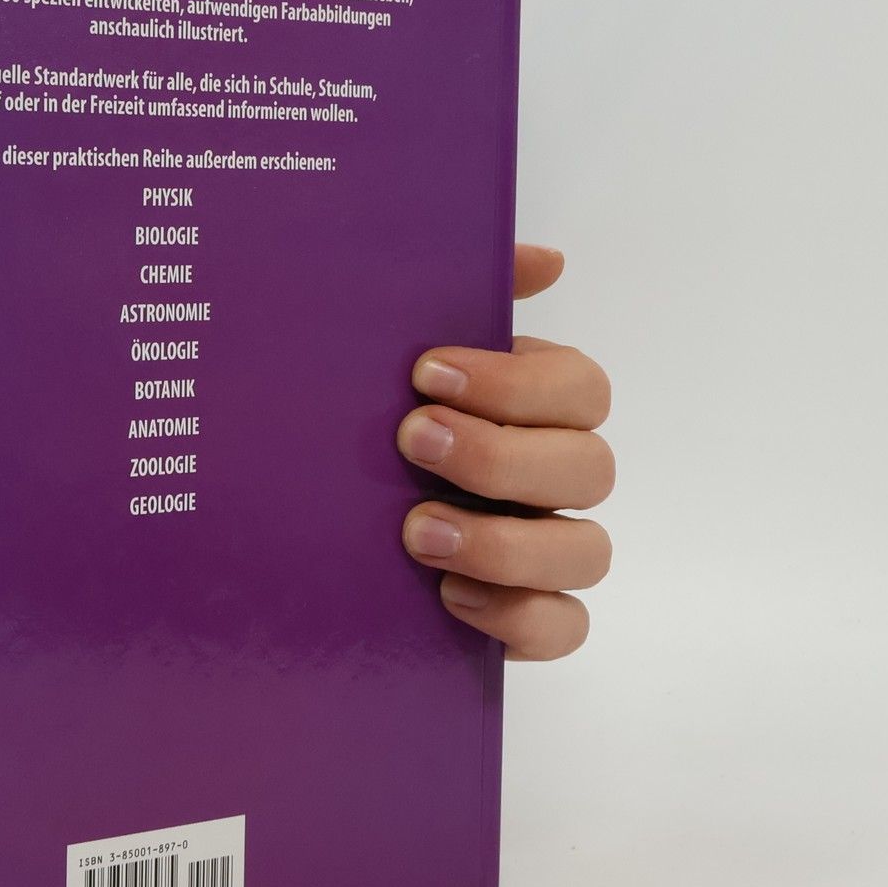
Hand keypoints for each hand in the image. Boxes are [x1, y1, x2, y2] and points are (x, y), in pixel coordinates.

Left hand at [396, 244, 612, 660]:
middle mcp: (554, 475)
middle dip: (500, 456)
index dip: (517, 383)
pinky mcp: (526, 613)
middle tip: (411, 442)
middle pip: (590, 467)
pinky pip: (565, 626)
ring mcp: (548, 548)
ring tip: (418, 533)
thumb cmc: (366, 413)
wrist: (297, 510)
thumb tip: (547, 260)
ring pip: (588, 551)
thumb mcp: (392, 343)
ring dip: (506, 543)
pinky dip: (518, 616)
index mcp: (536, 405)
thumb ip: (466, 289)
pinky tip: (450, 597)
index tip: (425, 374)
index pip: (581, 388)